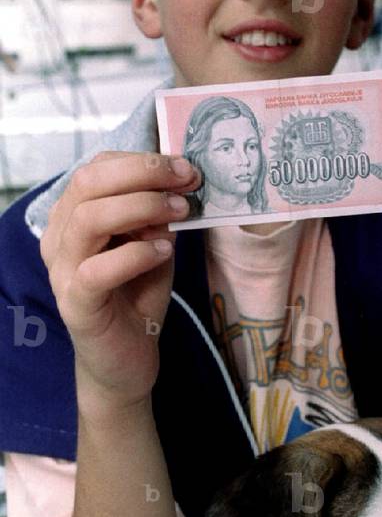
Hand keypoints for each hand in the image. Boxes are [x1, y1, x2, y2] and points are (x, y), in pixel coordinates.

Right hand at [39, 151, 199, 411]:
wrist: (128, 356)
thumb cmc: (138, 293)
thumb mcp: (153, 243)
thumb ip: (157, 216)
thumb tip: (176, 185)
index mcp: (74, 215)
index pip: (97, 168)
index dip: (142, 161)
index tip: (185, 167)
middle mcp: (59, 237)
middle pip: (88, 183)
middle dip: (144, 174)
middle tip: (186, 181)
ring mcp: (62, 270)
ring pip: (89, 218)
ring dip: (142, 207)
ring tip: (180, 212)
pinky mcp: (76, 304)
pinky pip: (97, 270)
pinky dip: (134, 254)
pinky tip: (163, 251)